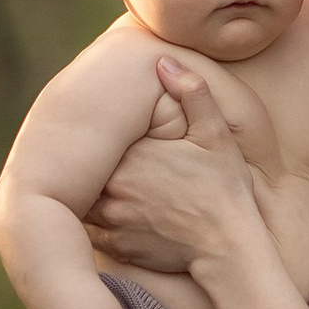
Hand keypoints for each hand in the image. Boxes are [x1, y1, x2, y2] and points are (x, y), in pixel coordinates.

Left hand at [84, 57, 260, 280]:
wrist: (228, 246)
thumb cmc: (224, 188)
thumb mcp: (215, 134)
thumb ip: (191, 92)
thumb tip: (163, 61)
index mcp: (132, 155)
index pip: (94, 138)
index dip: (94, 135)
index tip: (97, 133)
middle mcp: (114, 187)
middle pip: (82, 169)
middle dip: (84, 163)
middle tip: (85, 156)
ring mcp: (113, 220)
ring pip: (80, 200)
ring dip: (84, 192)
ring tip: (87, 183)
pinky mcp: (118, 247)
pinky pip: (90, 233)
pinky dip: (92, 223)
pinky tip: (105, 212)